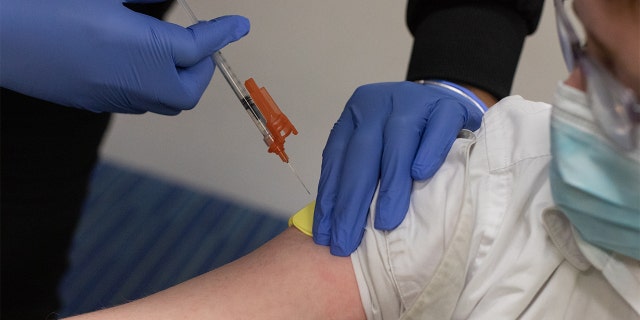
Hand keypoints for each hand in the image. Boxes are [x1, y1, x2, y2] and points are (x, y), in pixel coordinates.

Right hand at [0, 0, 248, 114]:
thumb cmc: (46, 1)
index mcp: (142, 48)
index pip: (200, 46)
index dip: (224, 33)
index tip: (240, 25)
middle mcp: (131, 81)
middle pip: (187, 92)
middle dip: (200, 69)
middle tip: (196, 44)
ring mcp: (109, 97)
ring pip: (163, 101)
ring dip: (175, 80)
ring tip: (168, 53)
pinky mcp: (89, 102)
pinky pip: (135, 101)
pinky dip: (149, 85)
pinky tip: (133, 62)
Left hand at [314, 81, 485, 255]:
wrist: (449, 100)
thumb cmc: (408, 134)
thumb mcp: (376, 145)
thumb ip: (358, 172)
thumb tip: (337, 224)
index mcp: (355, 114)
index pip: (336, 159)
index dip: (329, 199)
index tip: (325, 236)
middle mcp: (379, 103)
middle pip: (361, 155)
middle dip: (351, 204)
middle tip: (347, 243)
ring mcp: (413, 101)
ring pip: (397, 144)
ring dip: (390, 186)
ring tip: (385, 223)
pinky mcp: (448, 105)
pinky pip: (438, 128)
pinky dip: (429, 152)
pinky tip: (421, 175)